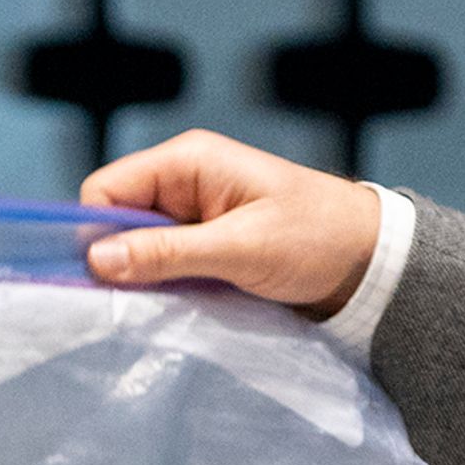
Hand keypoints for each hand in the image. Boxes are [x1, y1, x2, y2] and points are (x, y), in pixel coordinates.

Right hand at [80, 130, 379, 316]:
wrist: (369, 260)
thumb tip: (96, 260)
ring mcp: (191, 214)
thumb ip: (168, 253)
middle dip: (120, 258)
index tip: (105, 278)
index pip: (106, 189)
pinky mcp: (203, 244)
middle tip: (140, 299)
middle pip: (115, 219)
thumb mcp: (241, 248)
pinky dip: (164, 283)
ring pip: (136, 246)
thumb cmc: (316, 239)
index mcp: (187, 161)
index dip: (95, 231)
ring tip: (169, 302)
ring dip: (145, 275)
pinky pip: (161, 262)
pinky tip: (180, 303)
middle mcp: (182, 181)